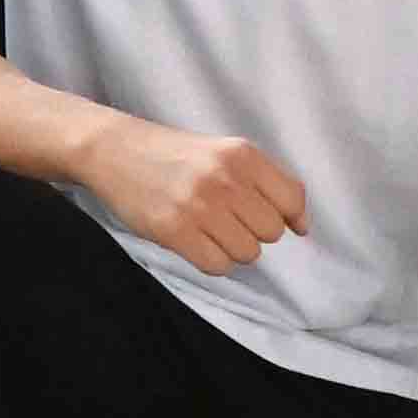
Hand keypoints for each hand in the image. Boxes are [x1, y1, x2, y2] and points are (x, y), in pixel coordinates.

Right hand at [74, 118, 308, 274]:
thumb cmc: (176, 156)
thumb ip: (266, 183)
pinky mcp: (174, 231)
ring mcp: (199, 206)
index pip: (291, 200)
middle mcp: (225, 179)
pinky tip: (194, 239)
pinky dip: (211, 259)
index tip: (272, 217)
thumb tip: (303, 226)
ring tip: (207, 227)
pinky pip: (218, 266)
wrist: (115, 151)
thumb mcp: (225, 153)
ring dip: (231, 247)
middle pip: (271, 232)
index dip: (287, 216)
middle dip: (252, 230)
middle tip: (225, 217)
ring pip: (248, 253)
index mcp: (242, 155)